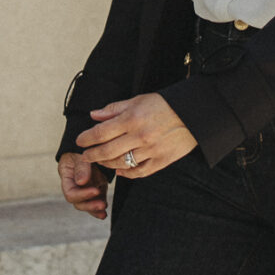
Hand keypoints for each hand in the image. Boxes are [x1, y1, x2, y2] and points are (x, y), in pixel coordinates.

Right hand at [57, 151, 111, 219]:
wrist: (90, 144)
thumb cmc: (81, 148)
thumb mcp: (79, 154)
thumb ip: (81, 167)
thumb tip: (81, 182)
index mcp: (67, 177)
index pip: (70, 193)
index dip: (82, 195)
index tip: (95, 190)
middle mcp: (75, 185)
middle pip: (78, 202)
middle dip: (89, 205)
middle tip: (102, 204)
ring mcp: (85, 188)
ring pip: (87, 205)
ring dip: (94, 209)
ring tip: (103, 212)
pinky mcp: (96, 188)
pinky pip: (97, 200)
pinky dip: (100, 208)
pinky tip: (104, 213)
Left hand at [75, 92, 196, 179]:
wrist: (194, 114)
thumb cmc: (164, 104)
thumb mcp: (138, 100)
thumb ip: (114, 109)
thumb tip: (93, 116)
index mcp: (132, 119)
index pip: (101, 132)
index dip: (87, 138)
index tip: (80, 141)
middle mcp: (139, 136)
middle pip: (107, 151)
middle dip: (92, 155)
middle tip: (85, 156)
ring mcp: (151, 151)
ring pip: (121, 164)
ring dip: (107, 164)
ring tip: (101, 161)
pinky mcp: (162, 161)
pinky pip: (140, 172)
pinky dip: (127, 173)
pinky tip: (119, 171)